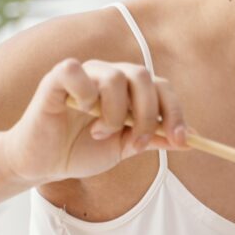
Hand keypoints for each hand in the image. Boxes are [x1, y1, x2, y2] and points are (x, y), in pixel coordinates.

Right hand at [0, 58, 187, 184]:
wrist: (44, 163)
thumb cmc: (81, 151)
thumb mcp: (124, 149)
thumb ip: (152, 139)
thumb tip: (190, 140)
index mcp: (129, 89)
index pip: (161, 87)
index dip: (175, 112)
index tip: (180, 141)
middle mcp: (109, 75)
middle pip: (143, 76)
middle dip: (148, 114)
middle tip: (137, 142)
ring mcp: (84, 74)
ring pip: (115, 77)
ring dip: (115, 113)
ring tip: (99, 133)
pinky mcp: (55, 79)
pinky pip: (76, 70)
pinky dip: (85, 94)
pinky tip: (80, 112)